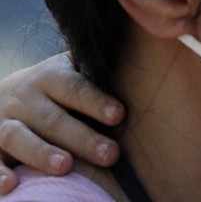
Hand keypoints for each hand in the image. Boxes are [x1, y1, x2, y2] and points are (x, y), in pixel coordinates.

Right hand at [0, 54, 122, 193]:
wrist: (0, 94)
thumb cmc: (52, 86)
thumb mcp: (69, 69)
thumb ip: (94, 71)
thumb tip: (138, 63)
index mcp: (49, 77)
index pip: (74, 88)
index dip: (96, 101)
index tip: (119, 115)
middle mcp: (25, 98)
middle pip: (53, 118)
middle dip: (82, 138)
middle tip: (110, 154)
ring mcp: (5, 122)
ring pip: (19, 137)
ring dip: (42, 153)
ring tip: (65, 167)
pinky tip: (12, 185)